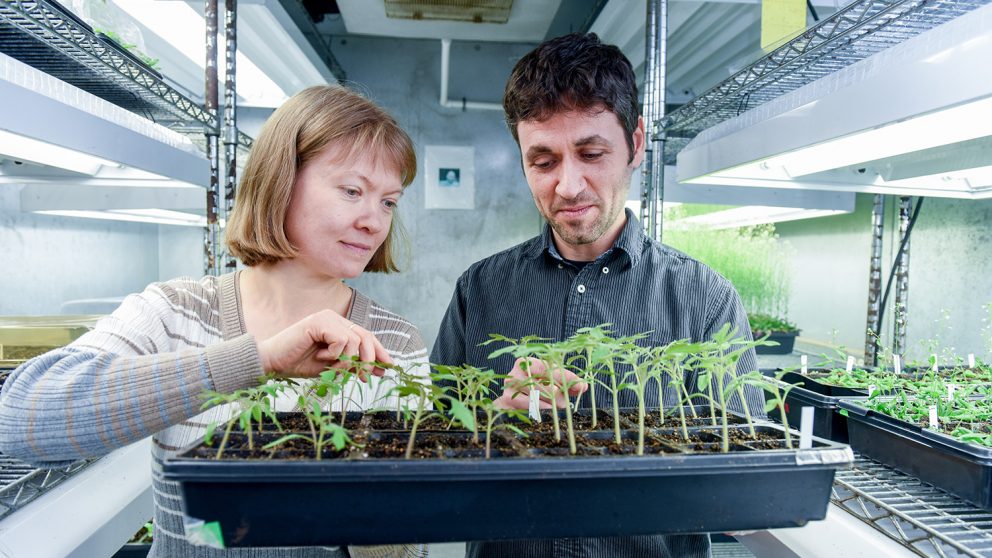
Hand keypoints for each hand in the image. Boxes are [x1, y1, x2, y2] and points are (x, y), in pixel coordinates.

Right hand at [256, 309, 392, 379]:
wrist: (272, 363)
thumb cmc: (298, 364)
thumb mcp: (331, 367)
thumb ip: (352, 365)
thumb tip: (378, 369)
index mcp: (338, 327)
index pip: (366, 336)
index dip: (379, 351)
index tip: (388, 367)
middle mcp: (335, 318)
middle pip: (366, 336)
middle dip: (369, 359)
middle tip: (365, 377)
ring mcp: (327, 317)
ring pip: (355, 340)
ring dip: (346, 360)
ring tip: (330, 366)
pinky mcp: (320, 321)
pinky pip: (342, 340)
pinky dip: (335, 354)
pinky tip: (320, 356)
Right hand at [494, 357, 586, 409]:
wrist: (509, 405)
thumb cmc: (534, 391)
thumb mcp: (551, 384)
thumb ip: (567, 384)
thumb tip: (583, 386)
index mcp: (527, 362)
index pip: (548, 367)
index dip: (565, 376)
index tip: (580, 385)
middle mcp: (516, 372)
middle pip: (541, 381)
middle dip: (557, 393)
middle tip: (566, 403)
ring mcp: (509, 386)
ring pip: (534, 394)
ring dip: (549, 403)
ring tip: (556, 409)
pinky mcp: (506, 400)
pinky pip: (526, 405)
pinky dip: (538, 409)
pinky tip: (545, 412)